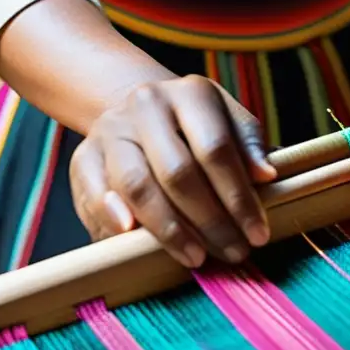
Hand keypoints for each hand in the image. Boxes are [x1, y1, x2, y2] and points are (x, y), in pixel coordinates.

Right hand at [69, 75, 275, 267]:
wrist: (141, 109)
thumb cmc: (199, 124)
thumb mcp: (231, 122)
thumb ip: (250, 146)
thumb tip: (267, 176)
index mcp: (191, 93)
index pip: (217, 149)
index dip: (239, 197)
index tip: (258, 233)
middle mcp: (147, 105)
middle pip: (177, 172)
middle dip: (210, 220)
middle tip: (233, 251)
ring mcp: (111, 130)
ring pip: (137, 185)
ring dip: (168, 229)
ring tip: (197, 256)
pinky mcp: (82, 156)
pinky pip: (93, 193)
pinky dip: (112, 220)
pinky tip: (134, 240)